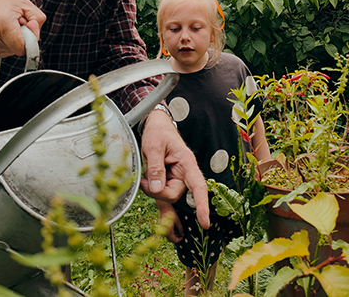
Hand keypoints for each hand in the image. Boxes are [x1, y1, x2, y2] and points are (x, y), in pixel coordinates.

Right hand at [0, 0, 45, 56]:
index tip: (26, 27)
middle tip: (12, 23)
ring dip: (11, 41)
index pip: (22, 48)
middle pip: (17, 50)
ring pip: (10, 52)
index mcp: (2, 24)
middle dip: (20, 38)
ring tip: (4, 26)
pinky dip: (3, 43)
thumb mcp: (24, 4)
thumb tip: (35, 35)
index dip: (29, 38)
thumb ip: (38, 20)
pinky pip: (1, 52)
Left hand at [140, 110, 209, 228]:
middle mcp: (184, 173)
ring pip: (166, 196)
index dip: (202, 205)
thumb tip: (156, 188)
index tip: (205, 222)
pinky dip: (155, 196)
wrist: (156, 126)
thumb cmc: (158, 132)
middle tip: (143, 179)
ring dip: (152, 190)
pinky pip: (163, 194)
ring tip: (144, 176)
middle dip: (157, 191)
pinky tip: (152, 198)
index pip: (198, 186)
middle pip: (174, 194)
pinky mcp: (168, 181)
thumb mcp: (153, 146)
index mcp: (187, 162)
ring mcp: (176, 178)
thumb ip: (155, 167)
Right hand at [156, 200, 183, 242]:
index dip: (179, 240)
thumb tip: (183, 234)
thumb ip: (180, 228)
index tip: (183, 236)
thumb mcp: (177, 220)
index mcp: (168, 231)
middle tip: (181, 233)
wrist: (163, 205)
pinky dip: (171, 231)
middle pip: (170, 238)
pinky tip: (175, 227)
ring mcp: (162, 228)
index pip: (173, 240)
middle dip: (176, 237)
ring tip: (179, 230)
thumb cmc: (171, 212)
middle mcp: (164, 231)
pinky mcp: (162, 225)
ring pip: (168, 235)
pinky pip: (166, 231)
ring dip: (174, 234)